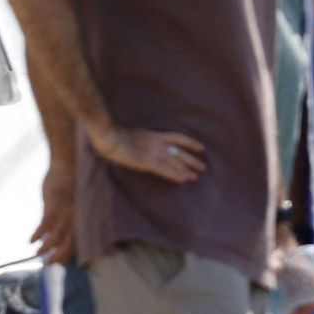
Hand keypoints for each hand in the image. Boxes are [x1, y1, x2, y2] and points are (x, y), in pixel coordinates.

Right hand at [33, 160, 78, 263]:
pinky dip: (38, 234)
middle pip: (70, 242)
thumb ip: (63, 217)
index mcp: (80, 216)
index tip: (60, 264)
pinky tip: (31, 241)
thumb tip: (52, 232)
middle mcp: (76, 216)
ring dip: (47, 247)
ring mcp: (65, 211)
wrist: (67, 164)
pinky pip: (46, 224)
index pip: (77, 240)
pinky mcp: (54, 205)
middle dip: (60, 256)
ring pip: (58, 236)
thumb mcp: (68, 203)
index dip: (69, 253)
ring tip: (38, 255)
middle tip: (49, 265)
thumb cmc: (68, 184)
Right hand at [86, 121, 207, 182]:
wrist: (110, 137)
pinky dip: (176, 175)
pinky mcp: (148, 162)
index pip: (178, 138)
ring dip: (186, 170)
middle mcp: (158, 144)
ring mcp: (154, 153)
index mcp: (155, 135)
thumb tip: (144, 144)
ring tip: (196, 176)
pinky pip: (166, 170)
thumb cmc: (115, 136)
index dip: (190, 143)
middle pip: (180, 152)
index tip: (201, 148)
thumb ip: (142, 139)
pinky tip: (184, 179)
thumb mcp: (133, 134)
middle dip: (192, 160)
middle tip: (203, 167)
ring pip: (175, 163)